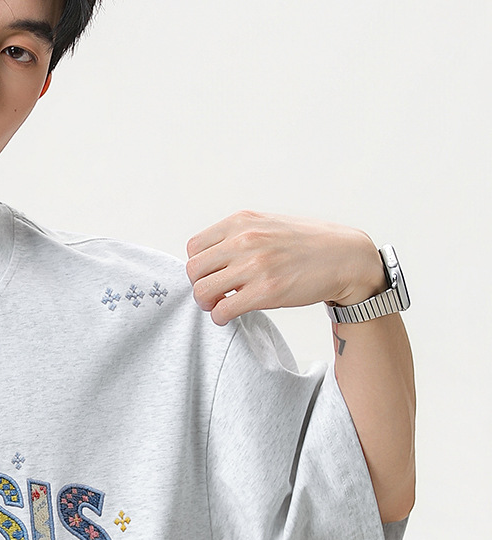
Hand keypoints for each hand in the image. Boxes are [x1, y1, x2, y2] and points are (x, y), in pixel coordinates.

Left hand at [185, 210, 384, 326]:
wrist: (345, 257)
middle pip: (194, 270)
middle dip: (199, 286)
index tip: (211, 275)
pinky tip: (229, 316)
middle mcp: (245, 240)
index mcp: (242, 222)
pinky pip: (222, 310)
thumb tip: (211, 258)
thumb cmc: (307, 244)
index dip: (199, 266)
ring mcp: (255, 266)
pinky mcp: (265, 292)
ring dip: (207, 304)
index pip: (194, 247)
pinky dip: (220, 317)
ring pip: (202, 292)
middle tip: (213, 294)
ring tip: (220, 305)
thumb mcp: (268, 225)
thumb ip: (239, 236)